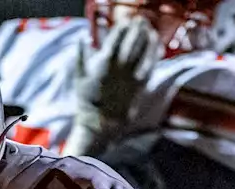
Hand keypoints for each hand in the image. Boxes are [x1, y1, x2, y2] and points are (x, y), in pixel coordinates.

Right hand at [76, 15, 161, 130]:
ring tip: (150, 29)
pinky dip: (154, 54)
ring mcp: (132, 75)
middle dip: (137, 28)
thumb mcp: (78, 76)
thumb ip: (81, 55)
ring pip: (143, 51)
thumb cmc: (86, 100)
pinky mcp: (140, 85)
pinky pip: (150, 65)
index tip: (125, 20)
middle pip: (132, 41)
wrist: (100, 122)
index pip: (116, 38)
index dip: (122, 27)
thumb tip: (82, 38)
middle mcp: (120, 66)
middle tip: (140, 19)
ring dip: (147, 38)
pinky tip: (156, 46)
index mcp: (104, 61)